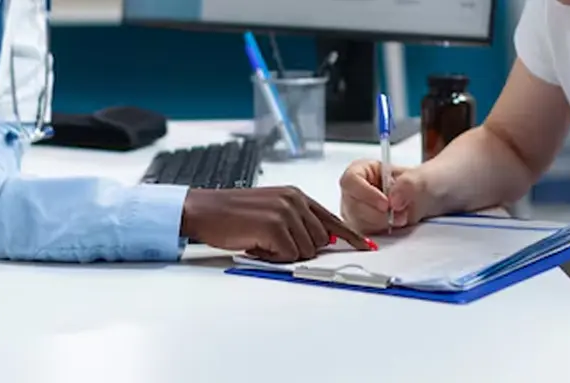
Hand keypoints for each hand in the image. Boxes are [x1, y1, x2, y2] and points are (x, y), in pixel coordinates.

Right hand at [181, 186, 371, 262]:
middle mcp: (293, 200)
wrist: (204, 209)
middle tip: (272, 244)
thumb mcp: (271, 209)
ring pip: (305, 250)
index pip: (331, 218)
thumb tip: (321, 241)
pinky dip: (272, 258)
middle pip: (320, 240)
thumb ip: (297, 220)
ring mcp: (284, 212)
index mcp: (295, 195)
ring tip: (261, 242)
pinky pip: (288, 256)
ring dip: (283, 254)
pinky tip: (255, 246)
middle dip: (300, 249)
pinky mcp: (273, 226)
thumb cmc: (233, 213)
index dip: (349, 235)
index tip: (364, 246)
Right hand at [339, 160, 433, 233]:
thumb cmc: (424, 181)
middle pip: (351, 205)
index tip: (386, 204)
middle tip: (398, 214)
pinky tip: (395, 224)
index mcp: (362, 170)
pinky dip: (382, 231)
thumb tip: (393, 199)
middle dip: (377, 214)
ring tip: (401, 217)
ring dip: (381, 224)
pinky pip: (365, 234)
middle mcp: (356, 190)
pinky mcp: (364, 226)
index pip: (351, 181)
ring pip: (357, 222)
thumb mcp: (422, 178)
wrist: (432, 198)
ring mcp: (357, 210)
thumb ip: (408, 184)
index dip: (366, 194)